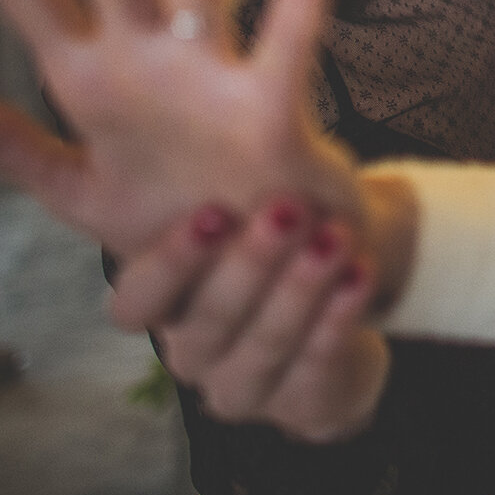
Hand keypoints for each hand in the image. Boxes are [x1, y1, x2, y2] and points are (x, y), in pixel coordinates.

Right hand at [112, 198, 391, 443]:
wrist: (344, 302)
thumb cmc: (272, 242)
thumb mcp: (239, 208)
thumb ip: (202, 173)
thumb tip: (172, 86)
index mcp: (163, 309)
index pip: (135, 304)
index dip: (170, 264)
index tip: (212, 212)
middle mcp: (193, 355)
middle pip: (205, 324)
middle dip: (251, 265)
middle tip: (289, 210)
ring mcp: (244, 390)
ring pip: (262, 350)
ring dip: (300, 291)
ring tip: (336, 238)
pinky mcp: (300, 408)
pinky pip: (314, 371)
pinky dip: (337, 320)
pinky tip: (359, 277)